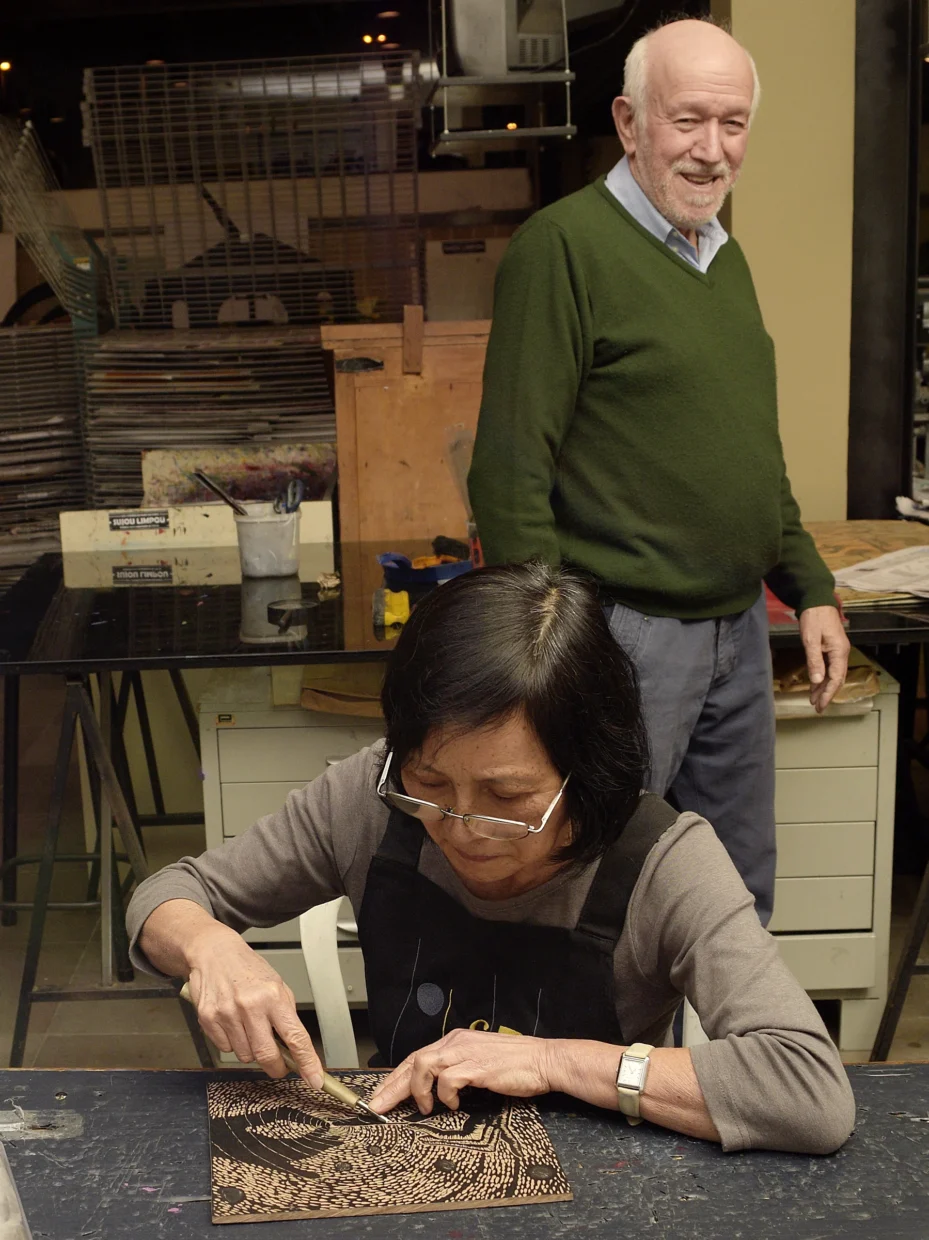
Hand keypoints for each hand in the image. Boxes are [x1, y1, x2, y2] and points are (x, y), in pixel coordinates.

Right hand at [186, 927, 323, 1086]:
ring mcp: (227, 1013)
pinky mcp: (208, 1019)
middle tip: (279, 1064)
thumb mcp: (277, 985)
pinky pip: (225, 1049)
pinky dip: (232, 1042)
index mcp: (273, 996)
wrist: (215, 953)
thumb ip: (286, 1015)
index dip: (307, 1062)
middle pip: (267, 1055)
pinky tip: (232, 1023)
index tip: (314, 1079)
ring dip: (250, 1049)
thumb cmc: (247, 969)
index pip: (295, 1037)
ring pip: (245, 1055)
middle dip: (276, 1066)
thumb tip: (296, 1047)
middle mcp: (250, 1005)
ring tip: (248, 1026)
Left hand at [368, 1029, 555, 1115]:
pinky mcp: (478, 1066)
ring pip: (424, 1065)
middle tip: (379, 1107)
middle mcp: (456, 1042)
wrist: (543, 1060)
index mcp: (455, 1040)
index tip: (382, 1095)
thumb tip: (435, 1090)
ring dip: (418, 1090)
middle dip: (392, 1086)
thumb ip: (457, 1069)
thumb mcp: (478, 1062)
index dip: (396, 1077)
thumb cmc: (514, 1065)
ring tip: (425, 1108)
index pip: (416, 1056)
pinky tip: (454, 1105)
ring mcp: (466, 1052)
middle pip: (413, 1060)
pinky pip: (449, 1079)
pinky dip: (446, 1095)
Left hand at [799, 604, 849, 712]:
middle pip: (836, 679)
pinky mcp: (831, 647)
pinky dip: (822, 677)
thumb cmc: (814, 618)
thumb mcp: (811, 640)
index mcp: (839, 652)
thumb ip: (814, 661)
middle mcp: (841, 652)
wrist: (817, 600)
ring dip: (824, 687)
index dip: (828, 693)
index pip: (836, 678)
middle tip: (817, 707)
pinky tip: (815, 684)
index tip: (820, 705)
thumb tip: (817, 681)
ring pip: (832, 674)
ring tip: (814, 699)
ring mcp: (837, 650)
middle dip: (827, 693)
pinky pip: (828, 666)